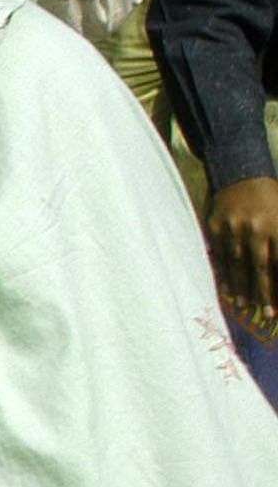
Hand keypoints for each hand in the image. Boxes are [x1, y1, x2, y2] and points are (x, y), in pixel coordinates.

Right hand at [205, 177, 277, 319]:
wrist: (241, 172)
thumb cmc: (272, 197)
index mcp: (276, 223)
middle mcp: (255, 226)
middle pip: (261, 266)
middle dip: (265, 292)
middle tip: (268, 314)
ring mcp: (232, 227)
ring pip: (238, 263)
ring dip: (242, 287)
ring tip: (245, 306)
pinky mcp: (215, 226)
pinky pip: (219, 254)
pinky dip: (223, 273)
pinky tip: (226, 289)